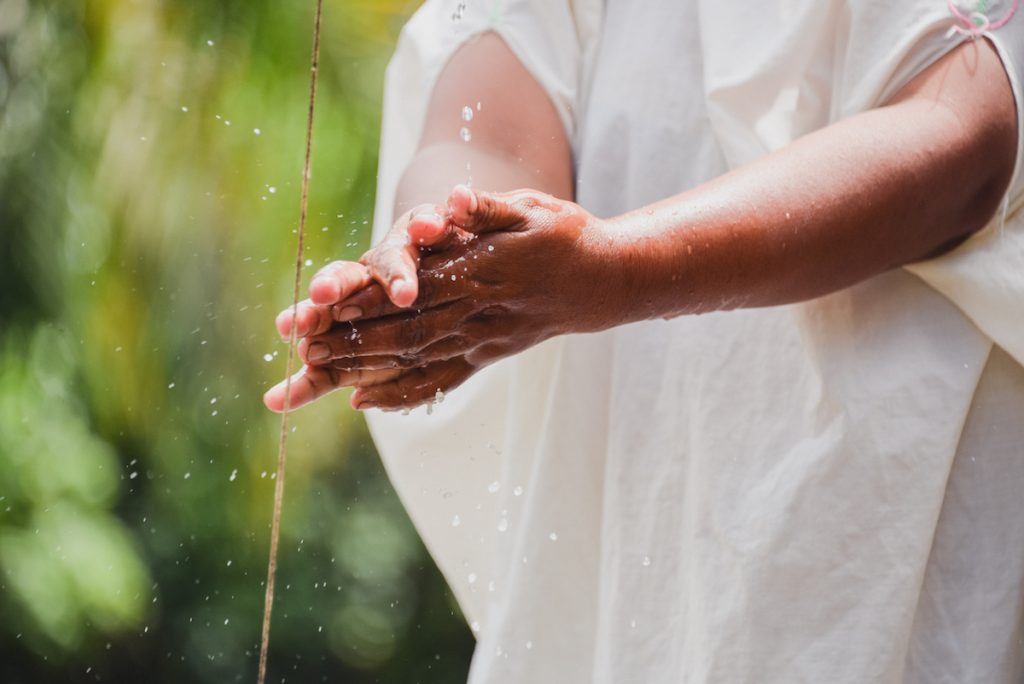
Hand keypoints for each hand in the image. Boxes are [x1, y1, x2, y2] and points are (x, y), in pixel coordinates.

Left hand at [293, 185, 615, 410]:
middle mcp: (480, 312)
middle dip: (355, 341)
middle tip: (305, 348)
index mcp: (485, 271)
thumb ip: (488, 209)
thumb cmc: (566, 236)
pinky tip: (367, 401)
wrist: (604, 282)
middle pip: (408, 331)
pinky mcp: (487, 355)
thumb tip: (453, 200)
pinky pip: (441, 380)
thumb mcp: (533, 209)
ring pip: (417, 359)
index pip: (418, 287)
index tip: (328, 304)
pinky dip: (402, 394)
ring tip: (317, 375)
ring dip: (365, 368)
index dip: (373, 298)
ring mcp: (484, 339)